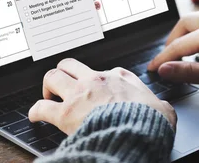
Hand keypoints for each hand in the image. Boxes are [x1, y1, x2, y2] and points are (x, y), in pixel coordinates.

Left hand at [29, 58, 176, 134]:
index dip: (96, 81)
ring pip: (52, 77)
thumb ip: (159, 105)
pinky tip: (35, 116)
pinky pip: (41, 107)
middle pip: (70, 65)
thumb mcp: (162, 108)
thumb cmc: (149, 122)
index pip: (102, 71)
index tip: (95, 90)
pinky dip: (36, 111)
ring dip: (48, 86)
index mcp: (119, 77)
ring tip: (48, 96)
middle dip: (64, 73)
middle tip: (63, 85)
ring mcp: (79, 94)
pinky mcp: (65, 113)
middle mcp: (96, 80)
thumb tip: (164, 110)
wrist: (137, 133)